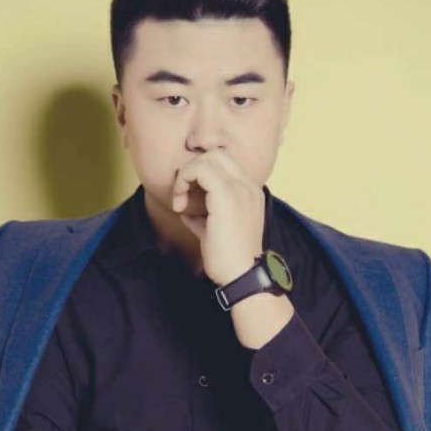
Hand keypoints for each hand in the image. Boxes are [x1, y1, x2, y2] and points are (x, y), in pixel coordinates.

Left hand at [171, 150, 264, 286]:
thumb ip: (204, 217)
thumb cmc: (229, 259)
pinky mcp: (227, 197)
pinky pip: (200, 170)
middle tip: (182, 195)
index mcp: (250, 193)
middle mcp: (249, 187)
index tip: (188, 198)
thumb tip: (186, 212)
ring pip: (207, 159)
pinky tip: (180, 205)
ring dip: (186, 176)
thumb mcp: (215, 232)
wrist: (241, 275)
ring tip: (180, 201)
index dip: (200, 173)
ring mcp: (240, 190)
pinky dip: (184, 181)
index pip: (224, 164)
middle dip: (192, 170)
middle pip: (216, 155)